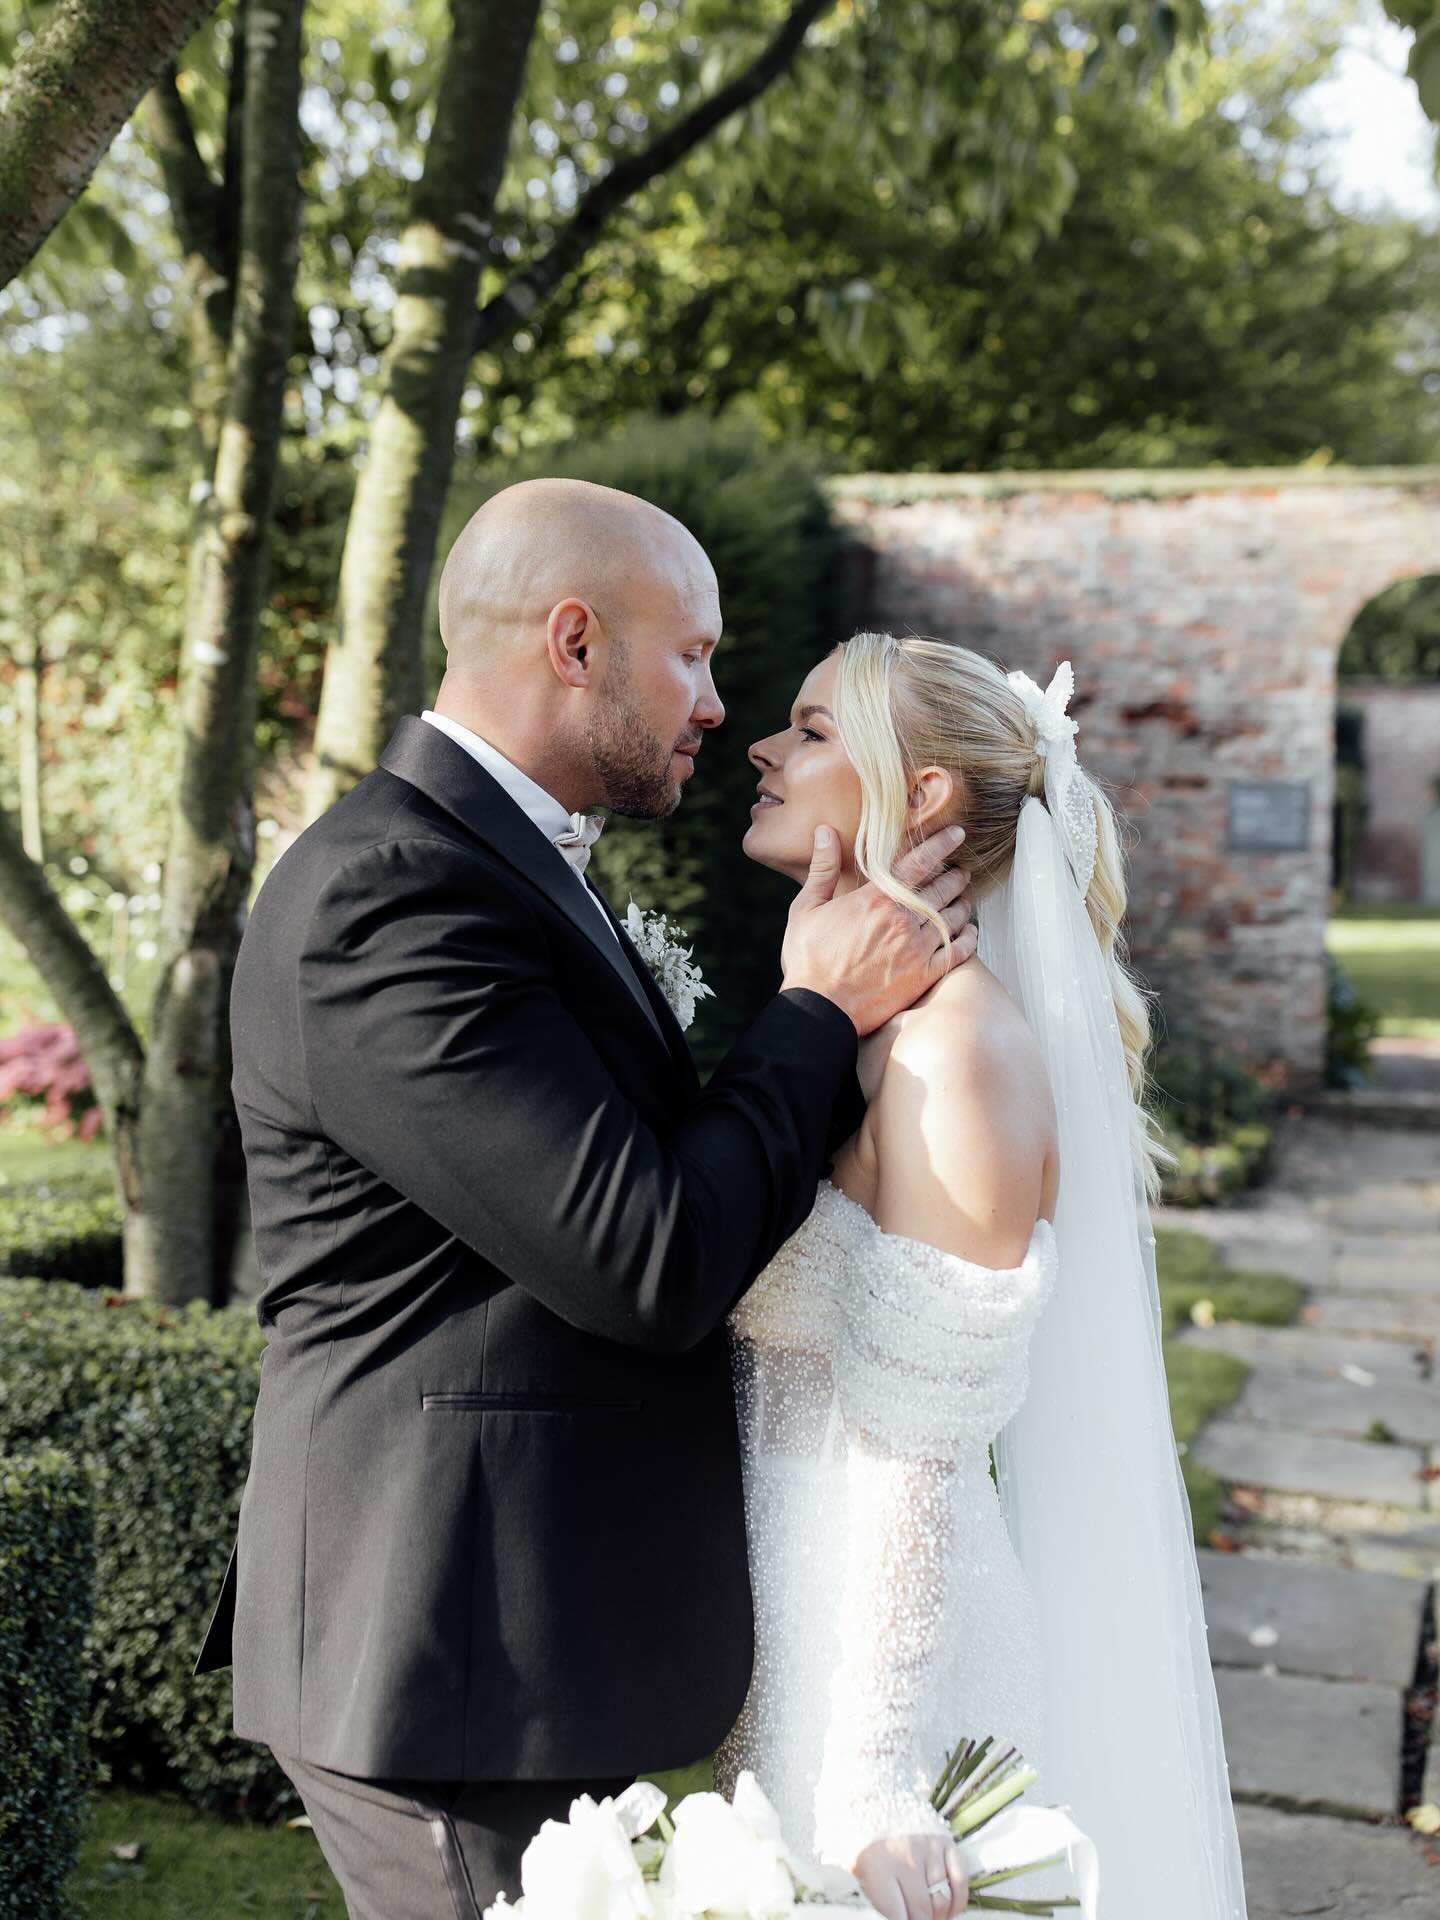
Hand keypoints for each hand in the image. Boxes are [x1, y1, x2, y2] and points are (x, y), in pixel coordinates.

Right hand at [780, 823, 976, 1035]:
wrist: (821, 1009)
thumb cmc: (809, 959)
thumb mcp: (807, 909)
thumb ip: (822, 868)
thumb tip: (825, 832)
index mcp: (877, 899)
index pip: (919, 862)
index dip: (941, 844)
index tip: (957, 834)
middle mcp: (903, 920)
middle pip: (942, 888)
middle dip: (955, 876)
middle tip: (960, 871)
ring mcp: (917, 948)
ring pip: (954, 917)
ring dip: (962, 904)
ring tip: (963, 899)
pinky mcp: (924, 975)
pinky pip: (959, 951)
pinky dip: (968, 938)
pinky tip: (969, 932)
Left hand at [851, 1831, 968, 1919]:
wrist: (877, 1802)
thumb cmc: (865, 1845)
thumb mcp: (857, 1870)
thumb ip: (873, 1897)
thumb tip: (886, 1917)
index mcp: (879, 1867)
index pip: (896, 1915)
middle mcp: (907, 1857)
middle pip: (922, 1909)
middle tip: (915, 1918)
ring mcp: (929, 1849)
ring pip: (942, 1899)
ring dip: (938, 1914)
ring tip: (928, 1914)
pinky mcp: (946, 1842)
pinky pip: (960, 1882)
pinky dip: (956, 1901)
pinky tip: (947, 1907)